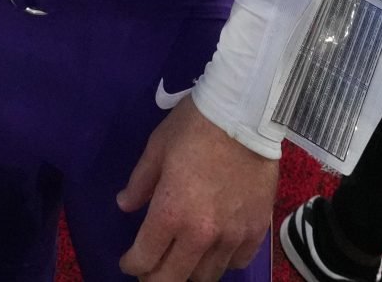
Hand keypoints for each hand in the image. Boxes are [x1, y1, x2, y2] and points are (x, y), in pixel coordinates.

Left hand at [116, 97, 277, 281]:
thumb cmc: (194, 127)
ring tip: (181, 261)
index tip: (128, 261)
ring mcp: (232, 235)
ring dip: (189, 272)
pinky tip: (214, 250)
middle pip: (174, 278)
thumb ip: (140, 184)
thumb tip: (125, 206)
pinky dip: (222, 262)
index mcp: (171, 213)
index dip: (131, 264)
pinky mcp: (256, 230)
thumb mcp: (156, 149)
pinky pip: (236, 262)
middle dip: (155, 279)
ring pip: (207, 276)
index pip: (145, 258)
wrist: (245, 115)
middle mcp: (201, 233)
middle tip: (149, 271)